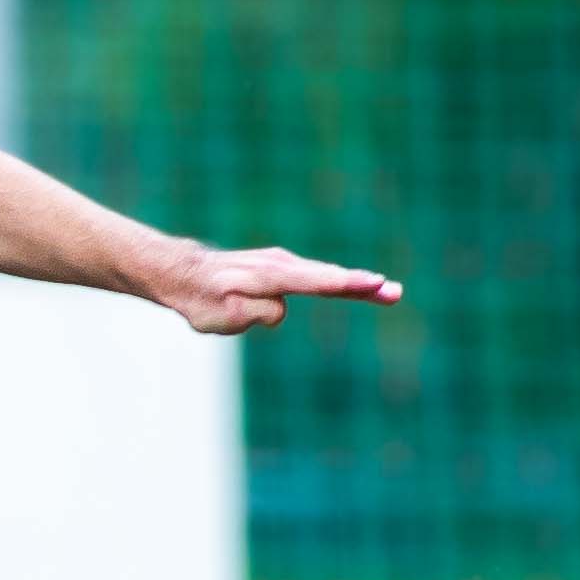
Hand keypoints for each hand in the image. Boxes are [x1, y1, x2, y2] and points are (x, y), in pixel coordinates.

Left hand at [152, 242, 402, 335]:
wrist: (184, 274)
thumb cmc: (203, 298)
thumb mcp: (226, 315)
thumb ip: (259, 313)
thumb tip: (283, 309)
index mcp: (272, 276)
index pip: (318, 282)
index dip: (348, 284)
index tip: (375, 284)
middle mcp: (282, 265)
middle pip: (330, 278)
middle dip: (364, 285)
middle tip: (395, 292)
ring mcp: (283, 264)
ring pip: (325, 277)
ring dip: (356, 284)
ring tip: (386, 290)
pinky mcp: (281, 270)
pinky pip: (314, 278)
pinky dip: (337, 282)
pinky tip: (361, 287)